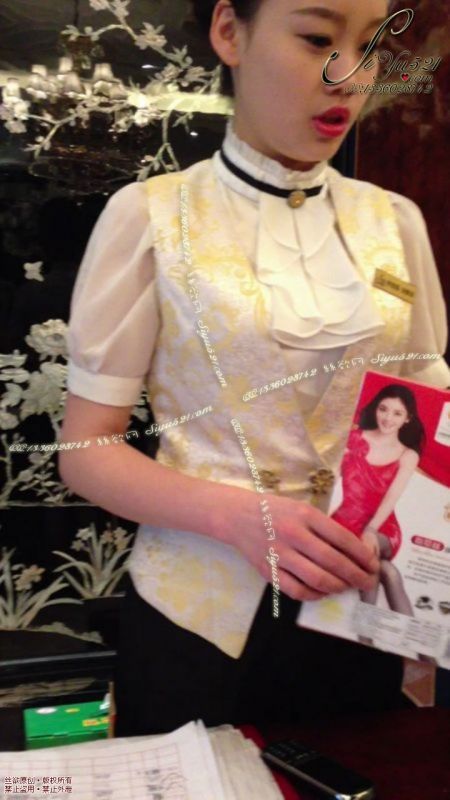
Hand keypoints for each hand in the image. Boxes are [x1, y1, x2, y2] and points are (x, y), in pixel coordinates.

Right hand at [218, 492, 379, 602]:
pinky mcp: (269, 570)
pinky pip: (296, 590)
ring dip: (338, 586)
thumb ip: (324, 527)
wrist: (238, 516)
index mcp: (305, 514)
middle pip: (333, 561)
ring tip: (346, 587)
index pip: (342, 538)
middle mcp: (293, 534)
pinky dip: (314, 595)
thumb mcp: (302, 508)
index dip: (362, 555)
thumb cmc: (276, 510)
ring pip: (317, 579)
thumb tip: (355, 550)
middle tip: (367, 582)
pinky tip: (322, 592)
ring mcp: (280, 554)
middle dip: (356, 575)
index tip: (373, 564)